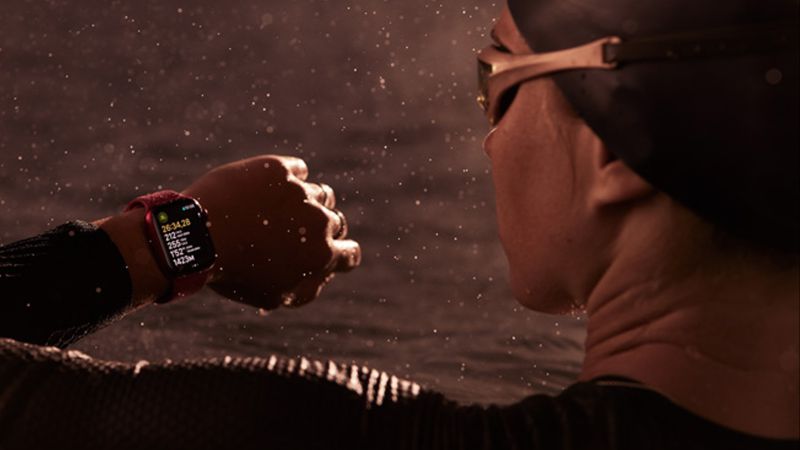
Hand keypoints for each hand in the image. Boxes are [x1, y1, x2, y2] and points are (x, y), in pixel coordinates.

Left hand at [182, 155, 360, 308]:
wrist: (196, 237)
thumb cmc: (234, 272)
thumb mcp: (274, 297)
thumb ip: (309, 288)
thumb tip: (326, 274)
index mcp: (323, 255)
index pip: (351, 253)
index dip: (342, 253)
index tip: (327, 251)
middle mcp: (319, 220)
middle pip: (334, 221)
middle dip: (318, 228)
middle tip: (290, 232)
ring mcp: (300, 192)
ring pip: (319, 193)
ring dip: (306, 202)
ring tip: (277, 210)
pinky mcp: (278, 169)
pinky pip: (297, 170)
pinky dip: (287, 179)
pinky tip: (267, 190)